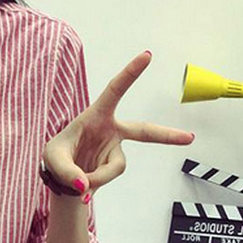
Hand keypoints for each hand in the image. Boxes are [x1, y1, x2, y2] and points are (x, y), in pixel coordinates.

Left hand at [42, 51, 194, 201]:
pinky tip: (83, 187)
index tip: (147, 55)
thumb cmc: (56, 156)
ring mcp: (114, 149)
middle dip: (167, 136)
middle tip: (190, 138)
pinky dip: (94, 184)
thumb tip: (85, 186)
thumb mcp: (53, 159)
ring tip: (78, 183)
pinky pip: (108, 177)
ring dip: (98, 176)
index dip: (130, 74)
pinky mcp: (113, 166)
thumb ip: (67, 172)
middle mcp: (110, 130)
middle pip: (144, 131)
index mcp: (96, 115)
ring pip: (116, 166)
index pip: (115, 91)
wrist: (60, 177)